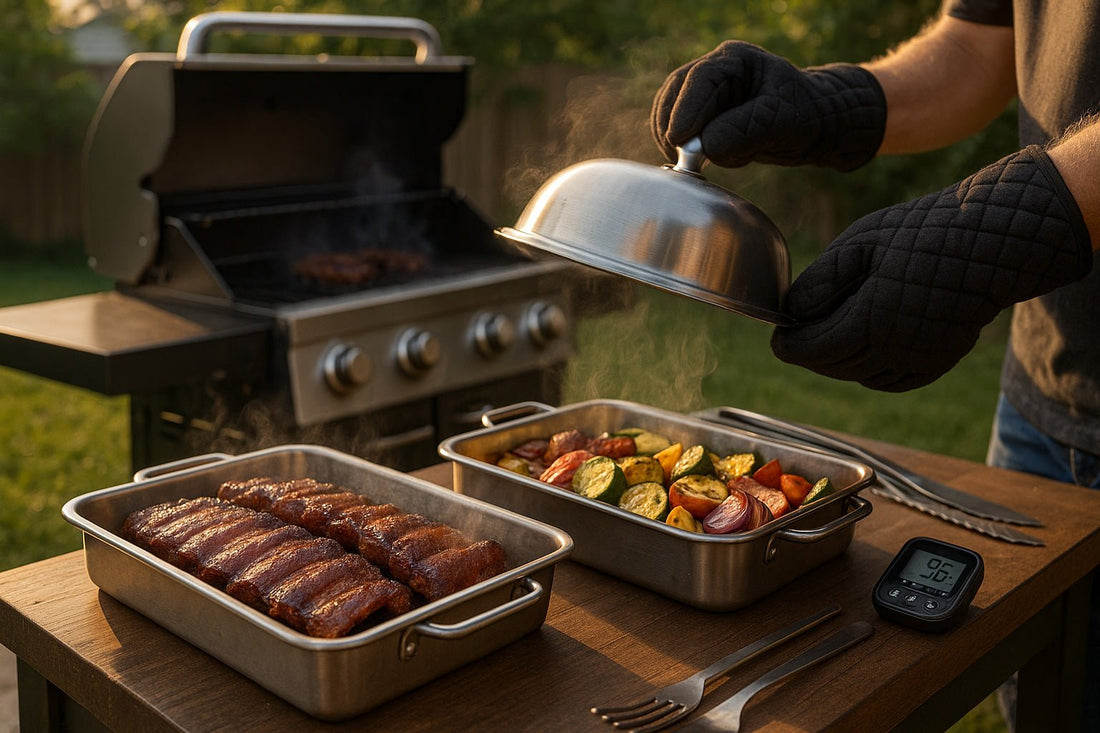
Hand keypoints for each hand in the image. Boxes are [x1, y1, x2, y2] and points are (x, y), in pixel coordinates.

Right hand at [651, 41, 886, 170]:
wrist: (814, 124)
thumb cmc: (803, 114)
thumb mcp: (779, 121)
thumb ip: (742, 131)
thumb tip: (704, 146)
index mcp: (735, 60)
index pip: (699, 79)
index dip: (685, 109)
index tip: (678, 139)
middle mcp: (715, 72)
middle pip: (675, 93)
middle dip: (673, 125)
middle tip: (679, 155)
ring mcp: (706, 94)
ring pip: (669, 112)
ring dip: (674, 138)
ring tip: (694, 161)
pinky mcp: (702, 117)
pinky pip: (677, 129)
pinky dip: (680, 147)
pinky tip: (699, 161)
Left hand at [770, 146, 1092, 390]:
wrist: (992, 244)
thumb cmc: (923, 233)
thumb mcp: (862, 242)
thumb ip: (823, 279)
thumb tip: (791, 309)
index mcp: (870, 320)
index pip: (812, 349)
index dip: (787, 344)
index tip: (777, 335)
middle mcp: (893, 350)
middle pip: (832, 366)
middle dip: (809, 351)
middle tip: (797, 332)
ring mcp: (918, 361)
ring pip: (859, 376)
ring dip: (837, 361)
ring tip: (829, 333)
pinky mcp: (937, 364)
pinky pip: (888, 381)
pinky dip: (868, 370)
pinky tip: (864, 345)